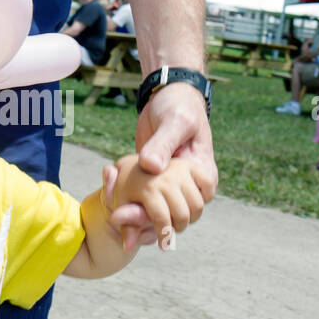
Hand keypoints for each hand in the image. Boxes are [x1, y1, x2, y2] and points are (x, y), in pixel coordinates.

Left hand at [102, 153, 205, 250]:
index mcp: (147, 187)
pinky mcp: (194, 162)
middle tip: (170, 229)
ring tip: (179, 216)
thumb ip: (126, 223)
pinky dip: (205, 195)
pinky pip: (208, 184)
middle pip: (183, 216)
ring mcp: (182, 168)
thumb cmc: (126, 178)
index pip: (163, 221)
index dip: (164, 237)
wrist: (143, 142)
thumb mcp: (120, 200)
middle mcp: (166, 177)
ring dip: (191, 215)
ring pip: (198, 205)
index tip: (163, 245)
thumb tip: (128, 247)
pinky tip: (191, 198)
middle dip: (177, 227)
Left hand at [106, 82, 216, 248]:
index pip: (190, 208)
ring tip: (115, 217)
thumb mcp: (174, 121)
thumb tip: (151, 167)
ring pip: (160, 216)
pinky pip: (147, 203)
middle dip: (148, 222)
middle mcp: (191, 185)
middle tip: (118, 218)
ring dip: (139, 219)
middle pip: (174, 218)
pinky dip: (133, 207)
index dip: (166, 218)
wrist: (168, 96)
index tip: (137, 215)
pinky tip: (115, 207)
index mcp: (203, 174)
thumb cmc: (178, 106)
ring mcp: (173, 185)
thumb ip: (163, 144)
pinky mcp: (156, 183)